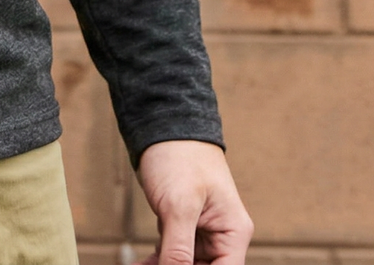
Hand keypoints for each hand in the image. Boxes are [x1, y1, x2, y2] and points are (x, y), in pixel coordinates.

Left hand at [136, 139, 252, 264]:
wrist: (163, 124)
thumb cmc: (179, 155)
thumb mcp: (179, 204)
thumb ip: (179, 247)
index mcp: (233, 232)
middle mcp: (222, 236)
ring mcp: (201, 232)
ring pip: (185, 264)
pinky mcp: (182, 225)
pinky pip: (172, 253)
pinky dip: (157, 260)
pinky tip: (139, 263)